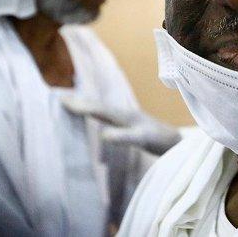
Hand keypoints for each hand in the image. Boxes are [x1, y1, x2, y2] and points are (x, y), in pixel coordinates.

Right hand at [61, 96, 181, 155]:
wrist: (178, 140)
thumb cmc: (160, 140)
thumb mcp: (142, 139)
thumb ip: (124, 136)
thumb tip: (102, 135)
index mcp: (123, 115)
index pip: (97, 108)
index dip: (80, 105)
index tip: (62, 100)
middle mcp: (123, 113)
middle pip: (97, 105)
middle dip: (79, 101)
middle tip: (59, 97)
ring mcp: (127, 118)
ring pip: (101, 109)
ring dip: (86, 105)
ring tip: (69, 102)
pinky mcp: (129, 124)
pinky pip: (107, 116)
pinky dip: (95, 113)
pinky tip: (93, 115)